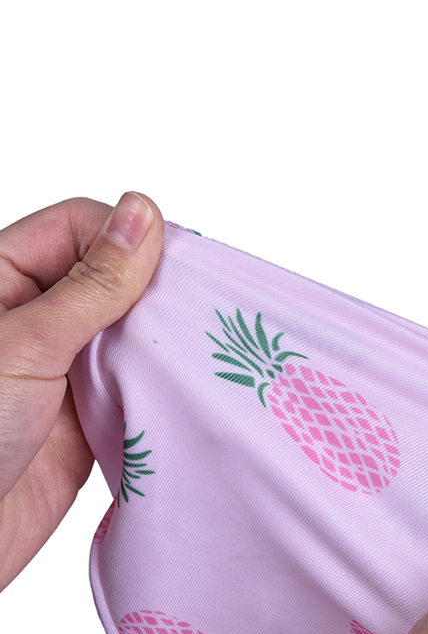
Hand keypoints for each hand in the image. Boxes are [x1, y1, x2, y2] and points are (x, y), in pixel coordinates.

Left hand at [0, 193, 162, 591]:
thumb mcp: (26, 344)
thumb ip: (92, 283)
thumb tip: (142, 211)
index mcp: (1, 280)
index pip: (80, 228)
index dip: (130, 238)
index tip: (177, 268)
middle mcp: (35, 321)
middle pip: (114, 281)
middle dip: (157, 295)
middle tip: (201, 314)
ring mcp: (62, 373)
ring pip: (130, 338)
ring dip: (162, 346)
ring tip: (200, 355)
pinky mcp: (86, 422)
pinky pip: (136, 391)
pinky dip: (160, 393)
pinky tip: (184, 395)